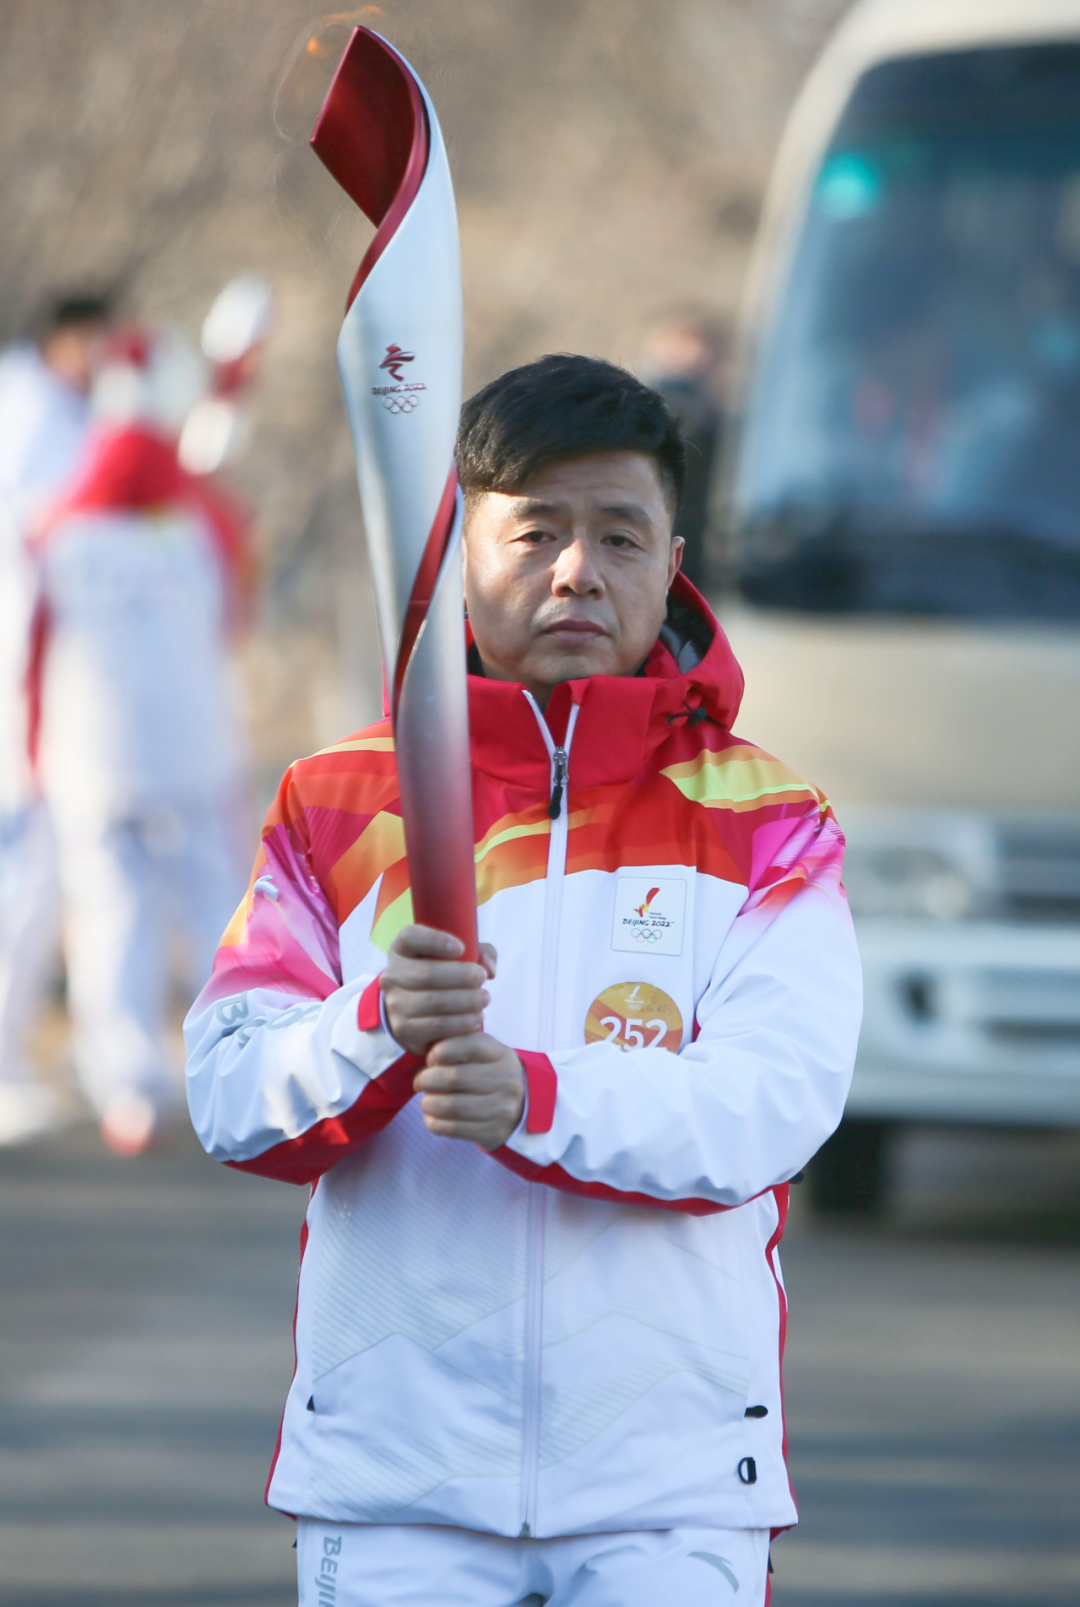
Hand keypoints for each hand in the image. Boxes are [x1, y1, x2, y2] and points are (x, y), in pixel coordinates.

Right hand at [380, 925, 496, 1056]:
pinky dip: (461, 1023)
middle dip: (460, 976)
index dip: (435, 940)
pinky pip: (436, 1026)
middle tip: (482, 978)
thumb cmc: (441, 975)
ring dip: (465, 1001)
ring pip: (433, 1002)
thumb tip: (489, 968)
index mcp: (401, 950)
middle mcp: (392, 975)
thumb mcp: (456, 957)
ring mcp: (395, 1004)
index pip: (410, 937)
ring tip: (484, 999)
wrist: (414, 1012)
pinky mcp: (404, 1029)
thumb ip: (479, 953)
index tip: (461, 947)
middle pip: (426, 973)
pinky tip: (475, 1019)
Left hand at [414, 1032, 525, 1150]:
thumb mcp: (485, 1053)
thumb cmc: (492, 1075)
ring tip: (426, 1101)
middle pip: (454, 1078)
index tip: (430, 1058)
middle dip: (427, 1079)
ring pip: (450, 1106)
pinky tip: (431, 1117)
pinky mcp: (493, 1132)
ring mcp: (501, 1109)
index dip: (441, 1050)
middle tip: (420, 1082)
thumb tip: (430, 1055)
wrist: (524, 1107)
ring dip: (428, 1103)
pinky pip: (453, 1129)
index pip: (469, 1045)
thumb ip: (459, 1045)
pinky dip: (434, 1123)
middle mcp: (505, 1081)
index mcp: (501, 1056)